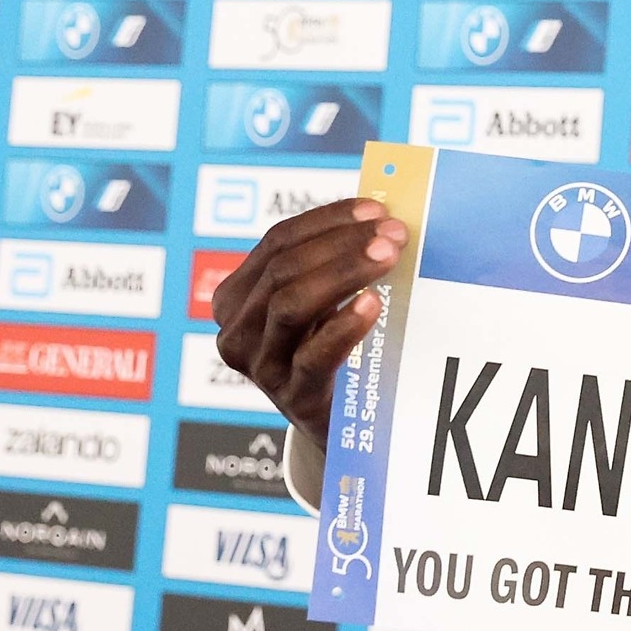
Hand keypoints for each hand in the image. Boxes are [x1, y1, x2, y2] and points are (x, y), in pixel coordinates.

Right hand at [210, 198, 404, 446]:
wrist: (339, 422)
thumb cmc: (329, 346)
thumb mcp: (319, 301)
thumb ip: (331, 260)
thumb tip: (380, 214)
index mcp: (238, 296)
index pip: (277, 242)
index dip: (326, 220)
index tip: (375, 209)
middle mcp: (238, 330)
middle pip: (283, 271)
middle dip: (341, 244)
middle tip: (393, 233)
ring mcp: (262, 366)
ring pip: (291, 306)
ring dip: (343, 274)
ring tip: (387, 258)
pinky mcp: (294, 398)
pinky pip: (313, 356)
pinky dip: (343, 326)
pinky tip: (373, 304)